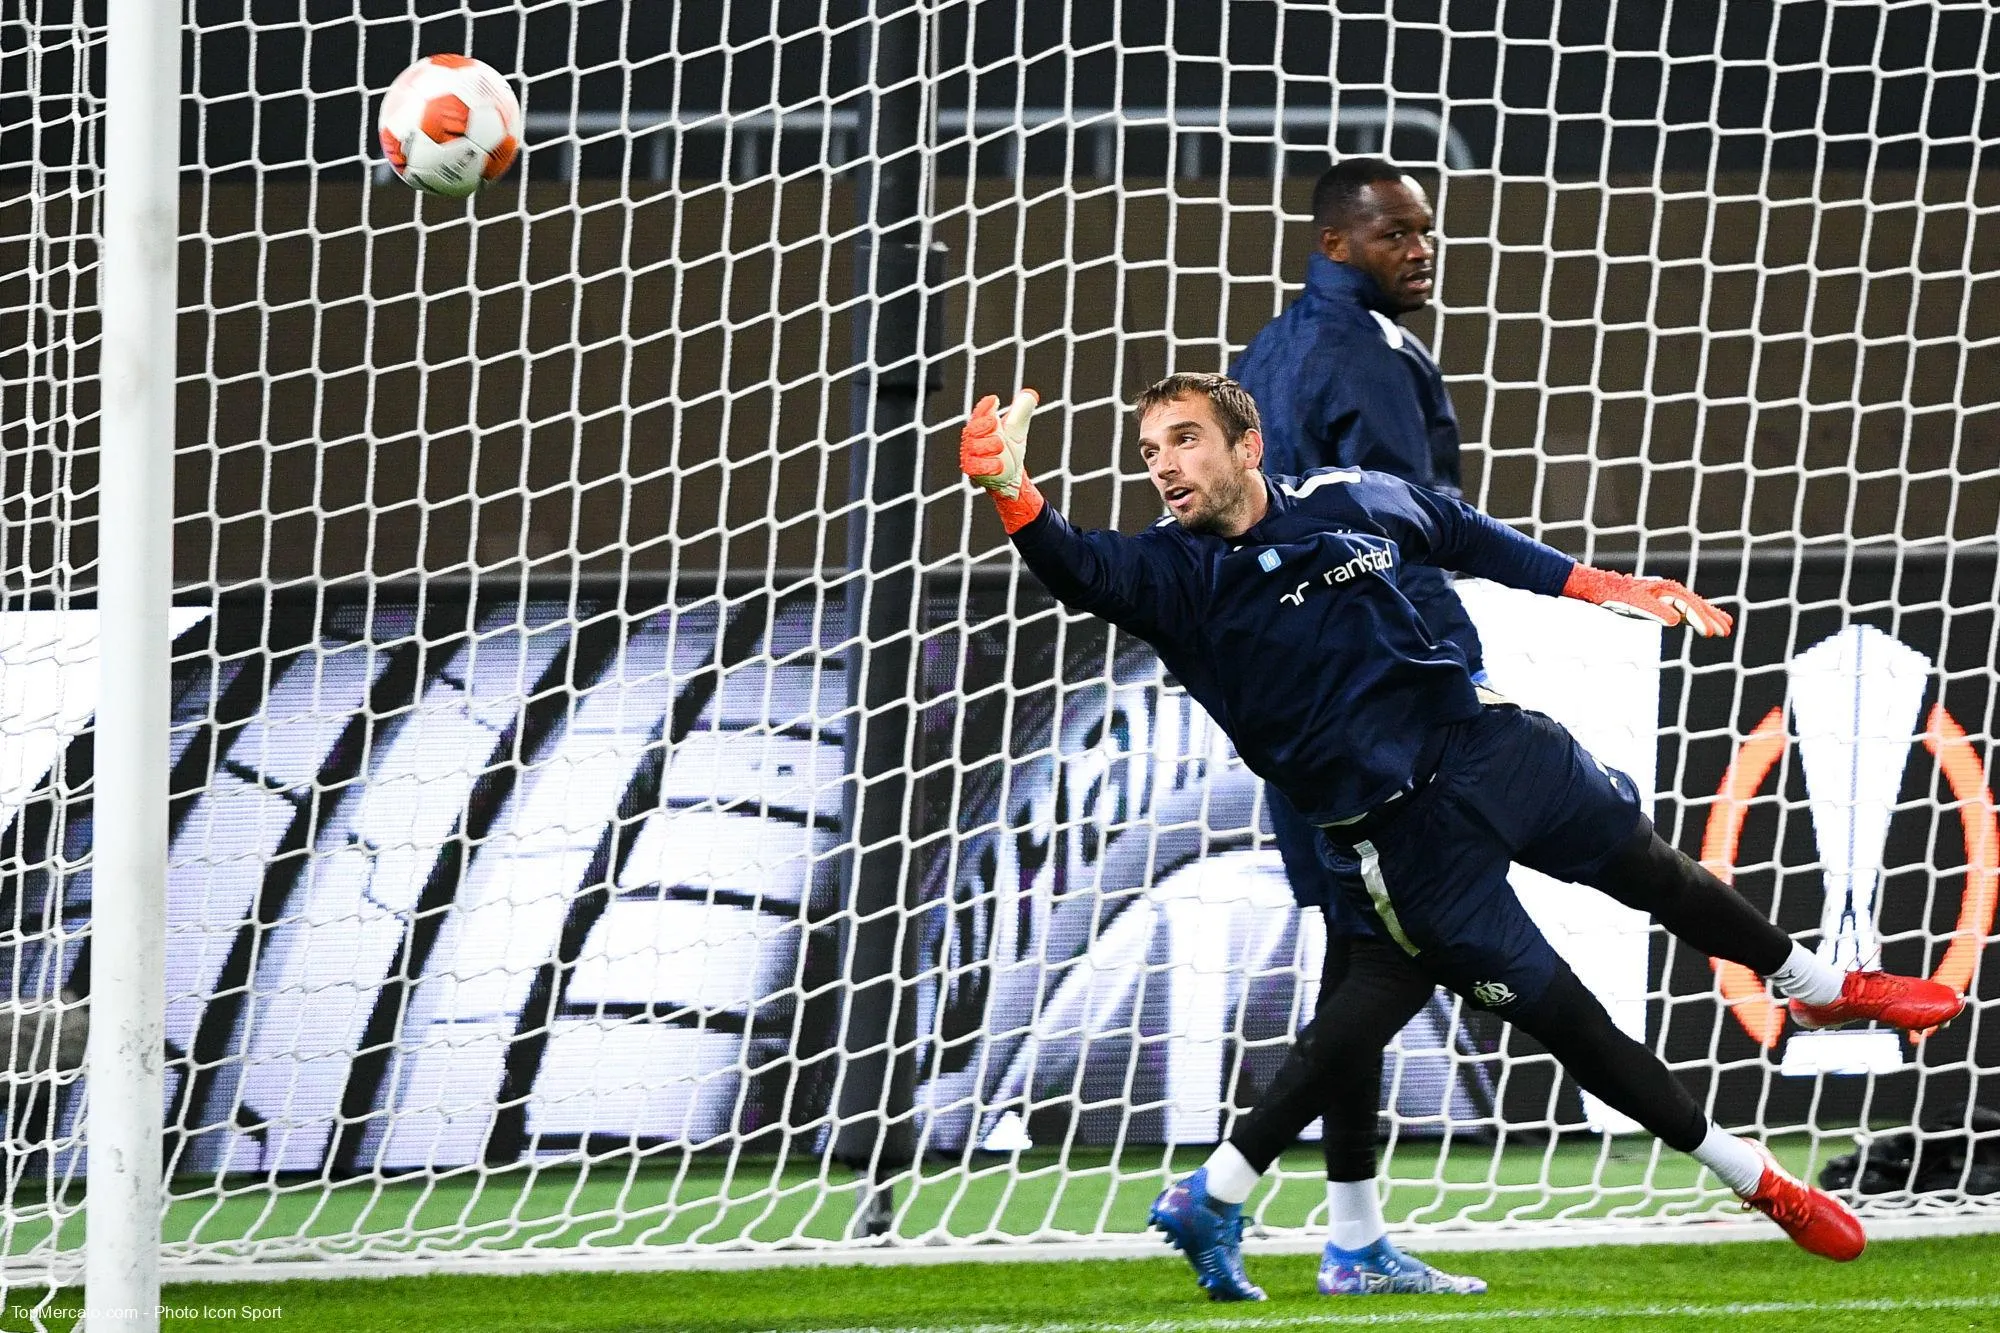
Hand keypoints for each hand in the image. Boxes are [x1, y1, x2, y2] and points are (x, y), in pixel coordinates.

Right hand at [960, 388, 1037, 498]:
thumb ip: (1022, 411)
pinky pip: (975, 466)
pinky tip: (1000, 464)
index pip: (980, 413)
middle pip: (972, 428)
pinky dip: (988, 465)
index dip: (985, 406)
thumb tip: (1031, 395)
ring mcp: (971, 455)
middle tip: (996, 424)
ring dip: (988, 445)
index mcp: (983, 425)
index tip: (995, 399)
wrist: (1011, 475)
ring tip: (1001, 446)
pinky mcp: (973, 470)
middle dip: (984, 425)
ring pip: (974, 447)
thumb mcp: (1018, 429)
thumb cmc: (1010, 449)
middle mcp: (973, 438)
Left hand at [1562, 565, 1733, 636]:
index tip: (1711, 633)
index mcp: (1668, 591)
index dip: (1701, 620)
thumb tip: (1677, 620)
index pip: (1690, 607)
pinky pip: (1686, 609)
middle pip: (1697, 605)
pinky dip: (1697, 615)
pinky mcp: (1663, 602)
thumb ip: (1656, 612)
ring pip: (1694, 606)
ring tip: (1726, 626)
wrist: (1603, 587)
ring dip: (1710, 616)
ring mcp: (1668, 596)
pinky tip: (1702, 623)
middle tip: (1727, 631)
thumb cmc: (1618, 596)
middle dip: (1712, 618)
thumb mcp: (1635, 605)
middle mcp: (1671, 591)